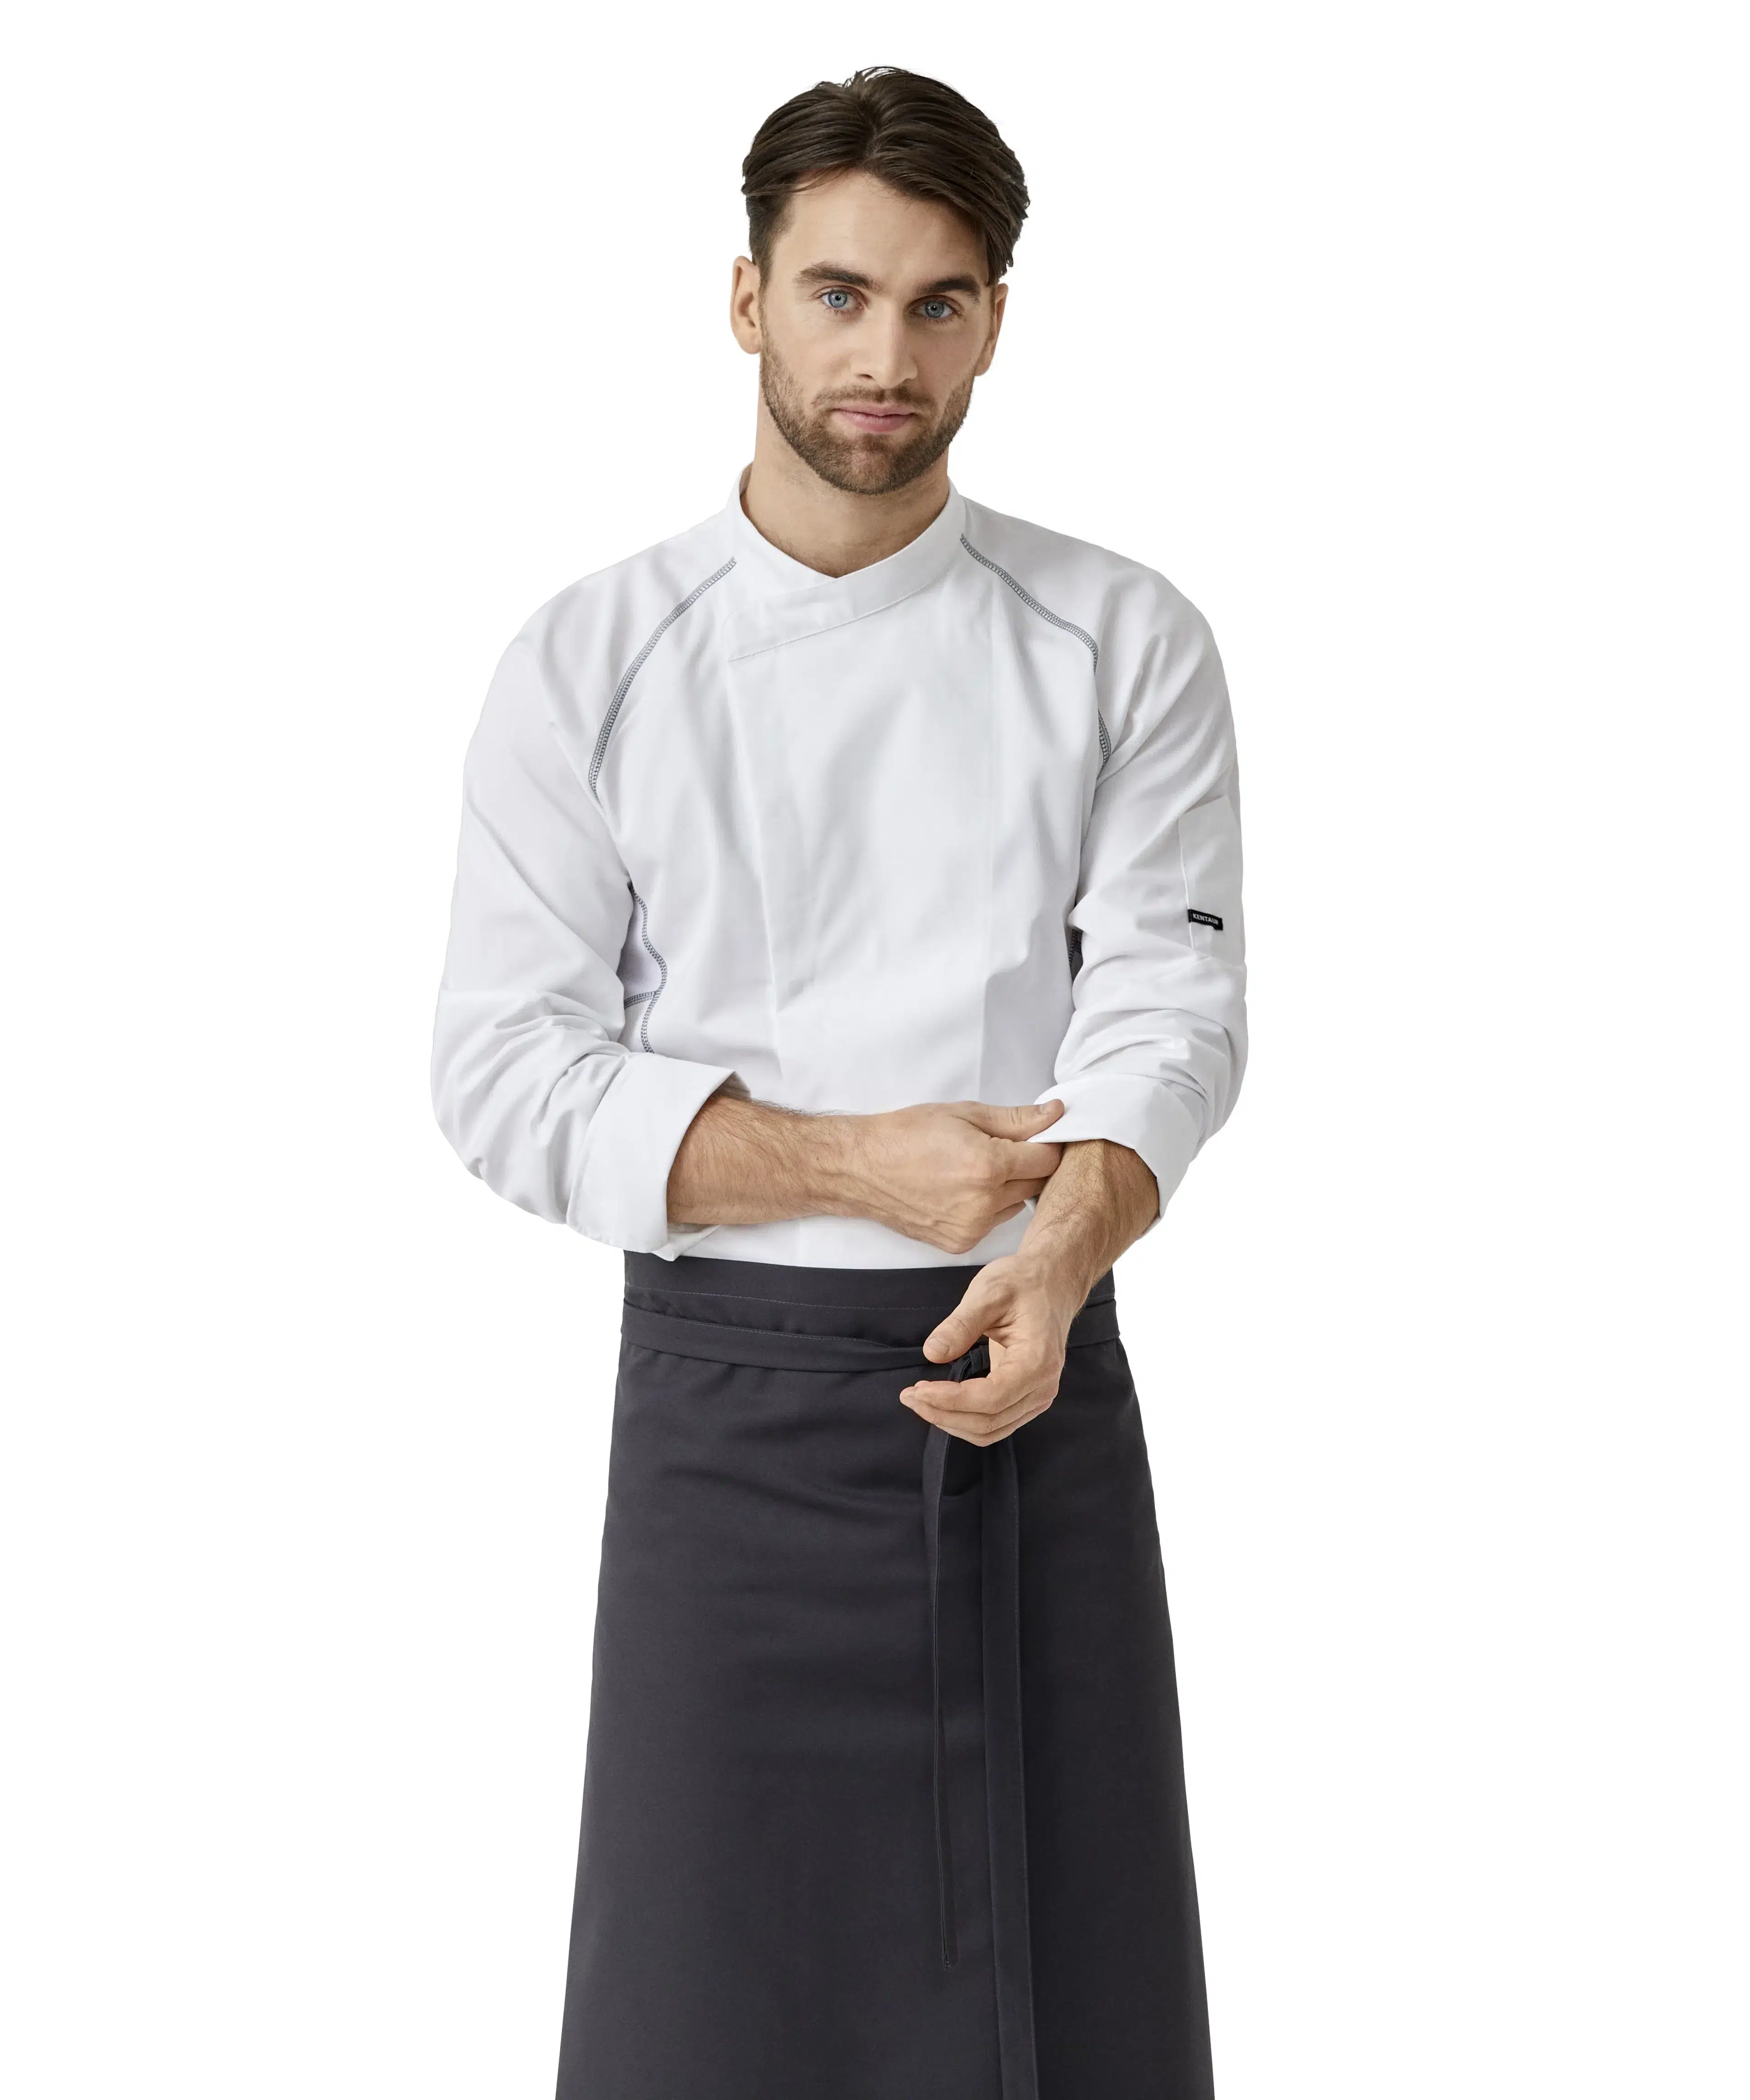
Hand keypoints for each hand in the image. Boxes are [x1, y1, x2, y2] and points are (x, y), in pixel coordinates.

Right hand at [845, 1100, 1065, 1254]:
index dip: (1045, 1143)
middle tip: (1000, 1149)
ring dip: (1008, 1188)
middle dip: (1027, 1164)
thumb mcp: (964, 1114)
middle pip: (1036, 1184)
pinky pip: (993, 1222)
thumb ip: (1016, 1119)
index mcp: (988, 1165)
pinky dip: (988, 1207)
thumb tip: (1056, 1114)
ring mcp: (971, 1227)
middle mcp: (983, 1203)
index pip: (1047, 1159)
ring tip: (973, 1169)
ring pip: (1017, 1205)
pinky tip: (960, 1190)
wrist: (863, 1167)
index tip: (1035, 1136)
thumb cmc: (907, 1135)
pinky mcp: (959, 1243)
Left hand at [898, 1252, 1086, 1445]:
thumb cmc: (1022, 1283)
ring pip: (990, 1430)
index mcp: (1037, 1361)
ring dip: (951, 1422)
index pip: (990, 1398)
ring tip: (920, 1401)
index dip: (950, 1400)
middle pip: (988, 1421)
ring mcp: (1038, 1397)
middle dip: (943, 1414)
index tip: (917, 1389)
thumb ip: (960, 1324)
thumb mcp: (989, 1292)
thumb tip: (932, 1354)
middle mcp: (1042, 1387)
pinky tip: (941, 1404)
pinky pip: (996, 1423)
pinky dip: (965, 1420)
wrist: (1051, 1283)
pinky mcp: (1028, 1399)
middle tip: (908, 1396)